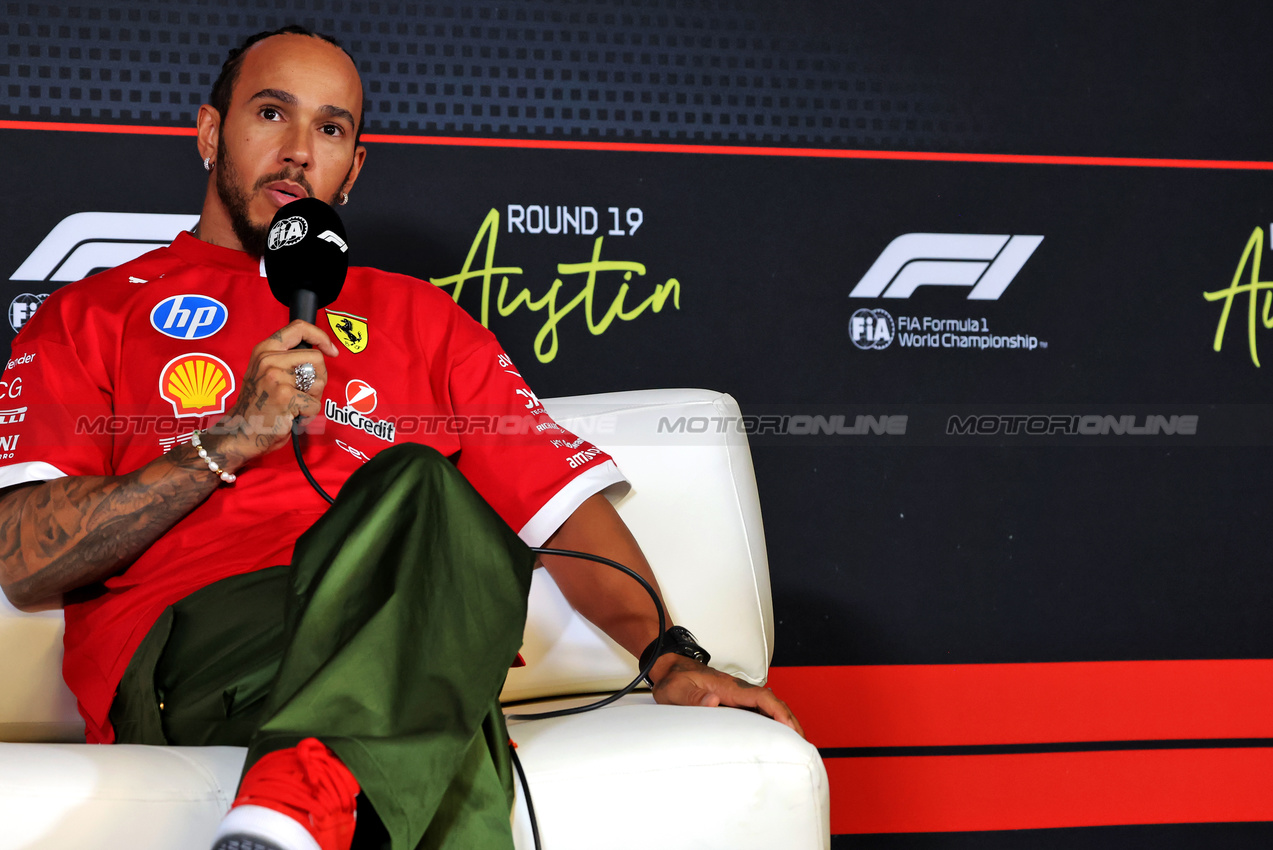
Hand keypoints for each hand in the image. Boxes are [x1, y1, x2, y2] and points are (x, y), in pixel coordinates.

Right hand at [205, 321, 339, 465]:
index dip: (321, 337)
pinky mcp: (285, 396)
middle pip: (317, 358)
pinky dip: (309, 415)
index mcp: (265, 349)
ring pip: (319, 381)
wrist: (240, 432)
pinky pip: (315, 404)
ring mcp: (276, 377)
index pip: (299, 327)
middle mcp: (269, 359)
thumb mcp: (265, 372)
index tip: (331, 350)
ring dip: (314, 397)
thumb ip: (286, 358)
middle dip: (319, 378)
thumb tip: (320, 351)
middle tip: (304, 393)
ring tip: (295, 405)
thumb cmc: (259, 405)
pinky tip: (292, 417)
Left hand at [650, 654, 804, 736]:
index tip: (791, 728)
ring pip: (768, 705)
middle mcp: (737, 689)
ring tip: (795, 742)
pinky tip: (776, 733)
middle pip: (772, 702)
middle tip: (802, 742)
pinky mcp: (734, 699)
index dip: (778, 712)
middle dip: (789, 720)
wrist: (670, 666)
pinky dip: (772, 720)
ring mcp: (737, 694)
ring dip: (783, 720)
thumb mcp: (676, 690)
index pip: (761, 697)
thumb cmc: (673, 679)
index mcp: (727, 686)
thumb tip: (713, 701)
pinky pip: (758, 708)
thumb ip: (693, 697)